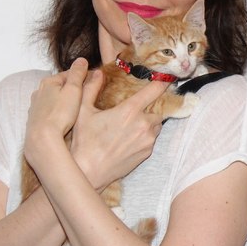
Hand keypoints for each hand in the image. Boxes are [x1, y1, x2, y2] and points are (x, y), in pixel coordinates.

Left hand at [24, 58, 88, 166]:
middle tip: (88, 95)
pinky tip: (64, 119)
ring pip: (54, 99)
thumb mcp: (73, 90)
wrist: (42, 138)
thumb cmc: (59, 114)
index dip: (83, 76)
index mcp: (49, 82)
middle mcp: (39, 91)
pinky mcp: (35, 119)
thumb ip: (77, 74)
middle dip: (74, 88)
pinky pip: (50, 111)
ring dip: (65, 100)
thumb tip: (81, 59)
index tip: (95, 81)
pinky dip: (58, 111)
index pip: (70, 74)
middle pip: (61, 86)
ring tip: (77, 108)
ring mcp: (36, 106)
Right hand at [70, 73, 169, 191]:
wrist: (89, 172)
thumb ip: (91, 89)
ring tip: (132, 122)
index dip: (161, 82)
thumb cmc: (85, 143)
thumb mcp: (83, 112)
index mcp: (129, 111)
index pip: (155, 90)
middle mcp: (143, 124)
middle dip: (152, 105)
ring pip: (157, 124)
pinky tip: (130, 136)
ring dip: (149, 120)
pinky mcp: (147, 153)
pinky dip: (145, 134)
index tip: (163, 78)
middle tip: (139, 106)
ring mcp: (147, 140)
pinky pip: (152, 138)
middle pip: (159, 108)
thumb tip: (97, 73)